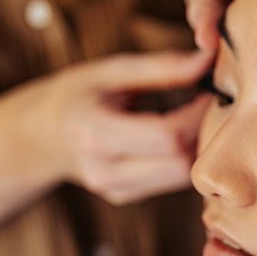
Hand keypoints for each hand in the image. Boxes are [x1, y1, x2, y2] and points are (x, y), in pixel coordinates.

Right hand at [31, 51, 213, 204]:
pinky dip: (185, 159)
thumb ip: (162, 67)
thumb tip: (209, 58)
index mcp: (93, 133)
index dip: (198, 115)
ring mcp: (114, 190)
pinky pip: (171, 183)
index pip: (166, 136)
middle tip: (214, 107)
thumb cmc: (79, 93)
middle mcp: (102, 170)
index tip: (212, 92)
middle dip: (204, 134)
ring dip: (199, 149)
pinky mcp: (126, 197)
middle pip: (180, 163)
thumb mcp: (112, 71)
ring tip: (200, 120)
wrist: (43, 133)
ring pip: (182, 178)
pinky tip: (184, 137)